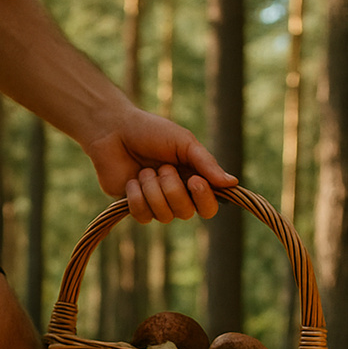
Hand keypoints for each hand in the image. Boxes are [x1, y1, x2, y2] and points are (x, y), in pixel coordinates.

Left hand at [86, 107, 237, 222]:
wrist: (115, 132)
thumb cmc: (151, 132)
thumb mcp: (184, 142)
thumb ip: (206, 163)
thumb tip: (232, 183)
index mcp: (194, 180)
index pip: (208, 207)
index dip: (204, 199)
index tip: (195, 180)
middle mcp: (177, 196)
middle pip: (186, 213)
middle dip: (173, 190)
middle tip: (162, 167)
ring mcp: (156, 204)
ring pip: (164, 216)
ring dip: (153, 190)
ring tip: (144, 171)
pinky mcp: (135, 207)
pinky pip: (143, 216)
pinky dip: (137, 197)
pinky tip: (133, 181)